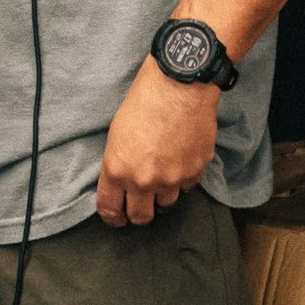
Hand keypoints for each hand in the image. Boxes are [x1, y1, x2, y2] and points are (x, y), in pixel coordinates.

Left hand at [97, 59, 221, 228]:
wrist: (179, 86)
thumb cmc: (144, 102)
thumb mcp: (116, 135)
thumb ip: (119, 165)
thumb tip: (122, 183)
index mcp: (118, 170)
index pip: (110, 209)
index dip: (113, 217)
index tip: (117, 218)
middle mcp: (144, 180)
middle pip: (141, 217)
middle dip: (139, 213)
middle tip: (141, 205)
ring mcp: (171, 179)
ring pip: (166, 202)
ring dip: (163, 192)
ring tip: (164, 169)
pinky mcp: (194, 172)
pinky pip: (187, 186)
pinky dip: (183, 177)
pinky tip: (180, 156)